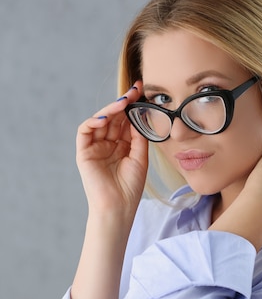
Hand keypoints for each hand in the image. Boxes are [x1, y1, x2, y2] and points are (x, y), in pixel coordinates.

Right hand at [76, 82, 147, 216]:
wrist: (118, 207)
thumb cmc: (130, 187)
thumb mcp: (140, 157)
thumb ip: (138, 136)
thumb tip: (139, 115)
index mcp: (122, 146)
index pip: (125, 121)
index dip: (132, 106)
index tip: (141, 90)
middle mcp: (107, 144)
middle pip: (114, 118)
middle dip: (123, 103)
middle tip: (134, 90)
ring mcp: (95, 147)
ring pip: (100, 121)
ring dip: (110, 110)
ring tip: (122, 103)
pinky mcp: (83, 152)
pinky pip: (85, 131)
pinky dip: (93, 122)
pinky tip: (104, 119)